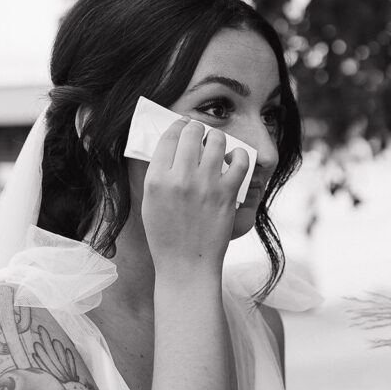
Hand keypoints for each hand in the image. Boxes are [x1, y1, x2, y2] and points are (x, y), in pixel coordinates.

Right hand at [141, 118, 249, 278]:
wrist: (186, 264)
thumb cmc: (166, 237)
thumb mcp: (150, 202)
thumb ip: (158, 174)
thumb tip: (169, 147)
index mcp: (156, 180)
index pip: (168, 137)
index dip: (177, 126)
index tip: (183, 125)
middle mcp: (180, 179)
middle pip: (191, 133)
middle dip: (197, 128)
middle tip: (200, 132)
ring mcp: (205, 185)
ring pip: (216, 141)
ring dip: (218, 138)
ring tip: (217, 144)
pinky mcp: (226, 194)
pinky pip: (239, 161)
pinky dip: (239, 156)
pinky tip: (234, 160)